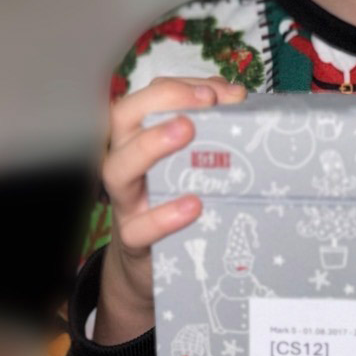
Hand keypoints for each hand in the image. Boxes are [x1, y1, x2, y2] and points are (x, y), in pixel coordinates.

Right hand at [94, 75, 246, 343]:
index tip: (220, 90)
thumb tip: (239, 102)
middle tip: (206, 101)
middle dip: (160, 100)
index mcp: (138, 140)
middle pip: (120, 119)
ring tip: (187, 131)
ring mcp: (126, 204)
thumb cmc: (177, 203)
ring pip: (116, 169)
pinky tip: (193, 204)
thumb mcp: (192, 167)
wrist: (156, 268)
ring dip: (150, 144)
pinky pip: (139, 228)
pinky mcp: (134, 241)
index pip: (146, 98)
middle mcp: (125, 164)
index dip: (178, 87)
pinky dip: (164, 215)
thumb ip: (211, 135)